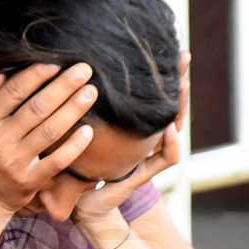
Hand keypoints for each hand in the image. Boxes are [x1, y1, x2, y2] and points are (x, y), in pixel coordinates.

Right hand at [0, 62, 98, 218]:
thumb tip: (0, 73)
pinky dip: (73, 146)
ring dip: (73, 109)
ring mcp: (14, 162)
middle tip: (84, 69)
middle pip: (36, 108)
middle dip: (63, 86)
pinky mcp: (29, 181)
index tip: (56, 63)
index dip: (36, 75)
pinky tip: (88, 130)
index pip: (13, 92)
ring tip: (90, 92)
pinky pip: (56, 161)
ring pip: (49, 131)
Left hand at [71, 51, 189, 226]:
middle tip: (184, 55)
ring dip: (180, 107)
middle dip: (178, 80)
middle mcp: (144, 137)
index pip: (149, 94)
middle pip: (168, 104)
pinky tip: (169, 129)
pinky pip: (167, 159)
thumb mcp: (76, 128)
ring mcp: (148, 154)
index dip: (158, 72)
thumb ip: (74, 105)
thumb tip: (64, 67)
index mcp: (130, 126)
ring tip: (183, 85)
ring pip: (174, 127)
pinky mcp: (145, 174)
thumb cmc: (77, 164)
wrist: (80, 203)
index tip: (163, 46)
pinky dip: (171, 145)